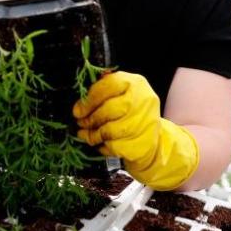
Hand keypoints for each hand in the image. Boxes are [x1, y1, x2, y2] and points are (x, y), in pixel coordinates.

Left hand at [73, 72, 199, 190]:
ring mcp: (143, 124)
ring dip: (92, 134)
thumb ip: (104, 91)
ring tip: (85, 133)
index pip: (108, 86)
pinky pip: (113, 146)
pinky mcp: (140, 144)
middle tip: (80, 121)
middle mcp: (143, 101)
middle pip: (108, 110)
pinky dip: (102, 145)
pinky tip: (99, 143)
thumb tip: (80, 98)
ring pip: (109, 130)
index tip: (78, 108)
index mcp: (136, 84)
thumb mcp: (122, 94)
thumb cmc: (132, 113)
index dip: (89, 99)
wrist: (152, 138)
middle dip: (90, 118)